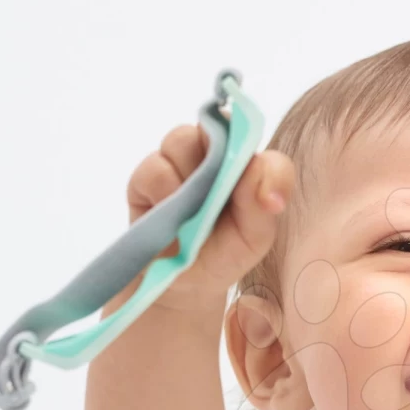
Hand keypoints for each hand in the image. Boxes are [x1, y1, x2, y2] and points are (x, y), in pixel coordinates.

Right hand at [126, 123, 295, 307]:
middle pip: (213, 126)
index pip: (248, 132)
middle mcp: (210, 154)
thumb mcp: (254, 238)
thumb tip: (265, 185)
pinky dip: (165, 194)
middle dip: (218, 160)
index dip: (248, 146)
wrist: (181, 282)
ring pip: (181, 139)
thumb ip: (263, 206)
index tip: (249, 181)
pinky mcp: (145, 176)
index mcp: (243, 163)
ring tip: (193, 215)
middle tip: (219, 197)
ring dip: (189, 180)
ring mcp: (177, 161)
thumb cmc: (224, 254)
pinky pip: (155, 168)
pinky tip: (171, 221)